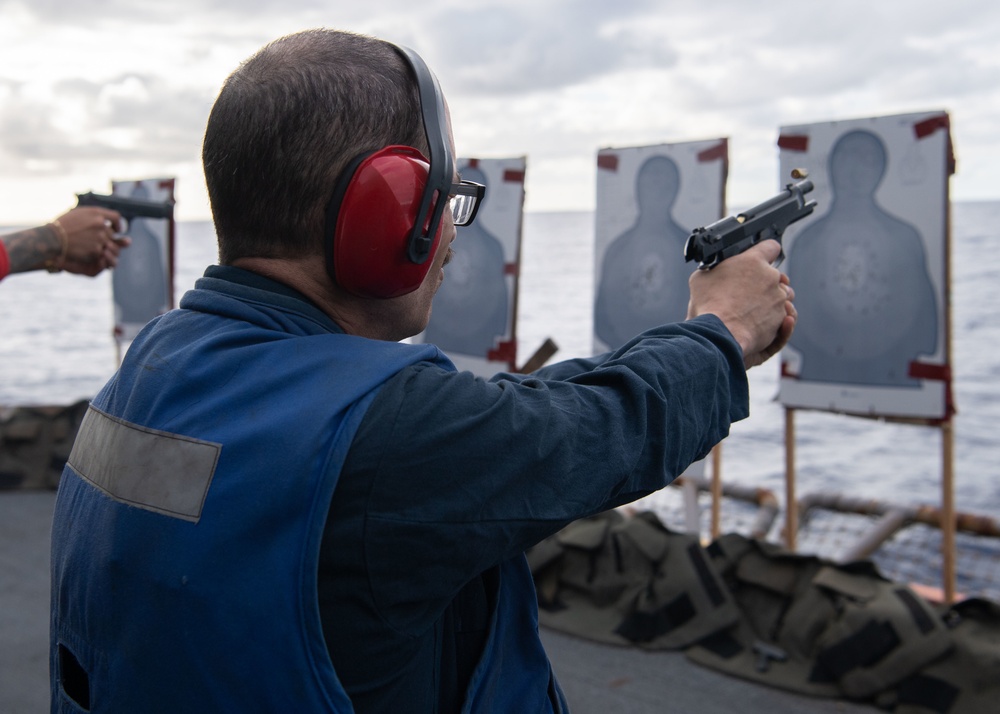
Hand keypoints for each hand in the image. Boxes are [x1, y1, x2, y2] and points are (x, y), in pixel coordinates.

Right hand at [54, 207, 130, 275]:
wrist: (52, 238)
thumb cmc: (63, 225)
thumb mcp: (79, 213)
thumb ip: (94, 215)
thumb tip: (107, 220)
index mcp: (96, 213)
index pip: (116, 217)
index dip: (117, 224)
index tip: (116, 229)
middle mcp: (100, 224)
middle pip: (112, 233)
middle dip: (106, 237)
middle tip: (94, 239)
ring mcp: (100, 237)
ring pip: (109, 243)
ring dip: (103, 246)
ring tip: (91, 246)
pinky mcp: (97, 250)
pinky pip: (102, 252)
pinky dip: (96, 253)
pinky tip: (87, 252)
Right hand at [687, 240, 796, 368]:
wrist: (720, 333)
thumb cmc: (709, 306)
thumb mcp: (701, 279)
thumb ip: (714, 271)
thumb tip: (713, 272)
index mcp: (752, 261)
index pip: (770, 247)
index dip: (766, 252)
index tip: (761, 259)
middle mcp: (770, 277)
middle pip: (777, 275)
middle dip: (766, 283)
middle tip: (749, 293)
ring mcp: (778, 297)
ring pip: (784, 296)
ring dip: (774, 300)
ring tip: (756, 311)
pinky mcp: (781, 317)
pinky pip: (785, 316)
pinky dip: (777, 320)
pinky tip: (762, 322)